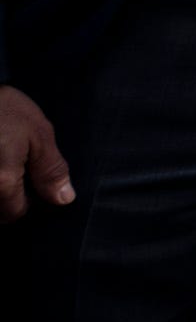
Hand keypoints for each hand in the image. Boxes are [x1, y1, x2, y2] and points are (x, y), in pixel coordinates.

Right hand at [0, 87, 75, 222]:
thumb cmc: (3, 108)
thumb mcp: (39, 133)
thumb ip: (51, 170)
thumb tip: (63, 199)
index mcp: (2, 181)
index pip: (14, 213)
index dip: (27, 202)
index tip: (30, 184)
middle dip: (5, 197)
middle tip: (14, 169)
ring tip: (2, 159)